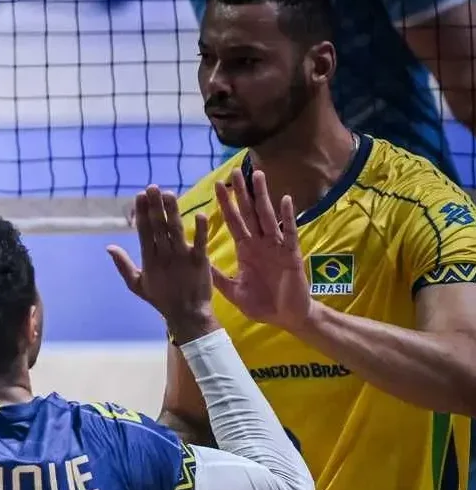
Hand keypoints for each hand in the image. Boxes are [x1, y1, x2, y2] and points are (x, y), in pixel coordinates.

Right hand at [108, 186, 218, 342]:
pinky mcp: (200, 261)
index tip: (140, 195)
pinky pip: (200, 242)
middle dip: (155, 206)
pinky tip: (199, 214)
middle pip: (158, 226)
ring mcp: (182, 258)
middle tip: (152, 187)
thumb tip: (108, 246)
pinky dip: (200, 230)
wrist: (187, 314)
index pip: (144, 231)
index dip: (142, 213)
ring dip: (172, 211)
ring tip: (169, 193)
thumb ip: (122, 264)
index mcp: (149, 260)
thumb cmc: (161, 299)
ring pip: (176, 230)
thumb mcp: (136, 284)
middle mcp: (164, 256)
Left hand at [210, 169, 313, 331]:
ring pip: (268, 216)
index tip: (217, 186)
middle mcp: (260, 243)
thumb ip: (217, 276)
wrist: (287, 318)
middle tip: (234, 171)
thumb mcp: (233, 290)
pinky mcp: (292, 254)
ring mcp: (277, 246)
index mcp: (246, 250)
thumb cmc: (262, 304)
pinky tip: (285, 199)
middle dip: (242, 193)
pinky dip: (288, 216)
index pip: (233, 222)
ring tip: (258, 175)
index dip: (226, 205)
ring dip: (263, 196)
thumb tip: (196, 262)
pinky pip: (290, 232)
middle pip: (250, 213)